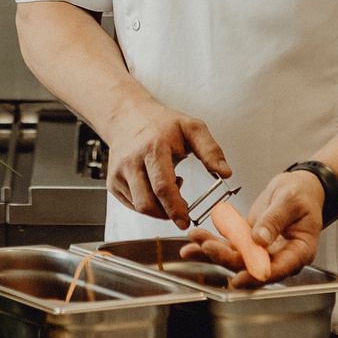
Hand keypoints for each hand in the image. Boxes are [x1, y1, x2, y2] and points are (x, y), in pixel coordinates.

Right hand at [102, 100, 227, 225]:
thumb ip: (211, 150)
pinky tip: (155, 188)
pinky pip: (131, 205)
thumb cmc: (161, 124)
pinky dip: (147, 204)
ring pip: (138, 206)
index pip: (163, 186)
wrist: (127, 117)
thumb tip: (225, 173)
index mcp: (153, 148)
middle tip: (183, 214)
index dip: (175, 208)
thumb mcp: (192, 128)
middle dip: (167, 214)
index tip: (186, 220)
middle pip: (147, 202)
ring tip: (169, 191)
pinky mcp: (112, 182)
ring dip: (158, 209)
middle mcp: (132, 161)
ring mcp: (118, 172)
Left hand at [180, 168, 325, 283]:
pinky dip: (213, 242)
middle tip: (207, 248)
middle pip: (251, 265)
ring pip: (236, 258)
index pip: (278, 269)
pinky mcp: (249, 242)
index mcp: (299, 251)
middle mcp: (279, 257)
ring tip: (193, 245)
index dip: (257, 275)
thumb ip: (275, 220)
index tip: (239, 277)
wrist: (300, 187)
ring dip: (213, 252)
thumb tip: (260, 239)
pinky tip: (196, 240)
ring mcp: (262, 251)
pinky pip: (230, 245)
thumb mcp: (290, 201)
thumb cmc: (303, 194)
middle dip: (226, 258)